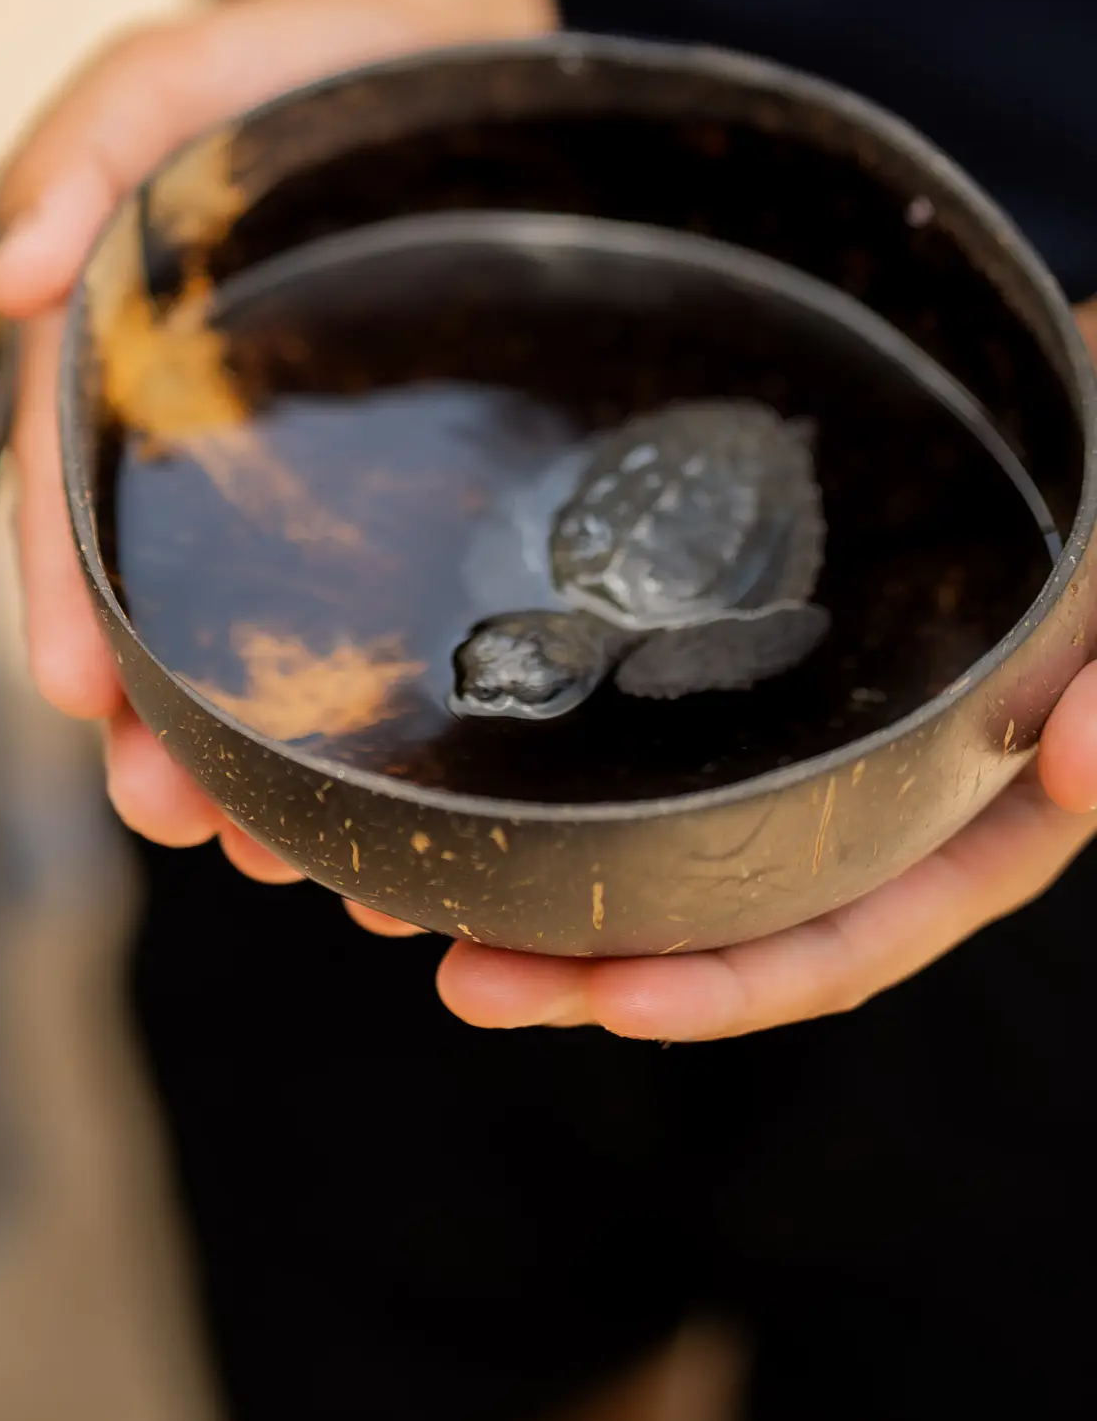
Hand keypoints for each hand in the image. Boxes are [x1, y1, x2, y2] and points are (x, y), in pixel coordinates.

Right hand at [0, 0, 1096, 1038]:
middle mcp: (201, 459)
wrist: (435, 46)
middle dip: (162, 731)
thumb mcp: (161, 76)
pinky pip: (391, 615)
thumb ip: (79, 151)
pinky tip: (413, 809)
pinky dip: (388, 717)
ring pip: (277, 648)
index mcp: (116, 379)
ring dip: (271, 764)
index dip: (64, 601)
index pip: (72, 504)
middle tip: (180, 824)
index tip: (72, 696)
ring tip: (290, 865)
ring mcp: (308, 487)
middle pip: (167, 616)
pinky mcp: (409, 498)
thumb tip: (9, 273)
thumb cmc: (275, 68)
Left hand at [424, 297, 1096, 1037]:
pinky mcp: (731, 663)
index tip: (613, 1001)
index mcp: (965, 829)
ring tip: (391, 901)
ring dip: (532, 878)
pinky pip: (630, 731)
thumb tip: (1078, 760)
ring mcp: (786, 739)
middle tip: (452, 974)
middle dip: (586, 963)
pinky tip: (435, 763)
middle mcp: (866, 805)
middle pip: (716, 915)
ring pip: (651, 838)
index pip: (842, 938)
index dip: (733, 983)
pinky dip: (540, 762)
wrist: (1064, 419)